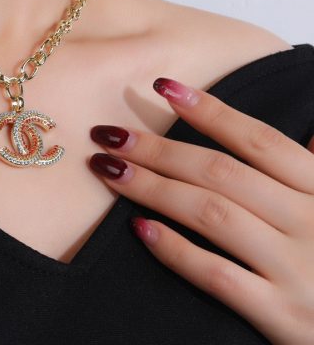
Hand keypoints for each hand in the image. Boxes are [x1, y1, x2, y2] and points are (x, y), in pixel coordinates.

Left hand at [88, 77, 313, 344]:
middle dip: (158, 149)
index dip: (210, 110)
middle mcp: (310, 221)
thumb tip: (299, 132)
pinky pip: (218, 276)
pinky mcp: (284, 316)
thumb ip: (312, 167)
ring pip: (211, 214)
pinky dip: (176, 250)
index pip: (257, 140)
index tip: (163, 87)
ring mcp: (297, 269)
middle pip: (220, 172)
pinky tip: (140, 228)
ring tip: (109, 169)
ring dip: (152, 187)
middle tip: (110, 134)